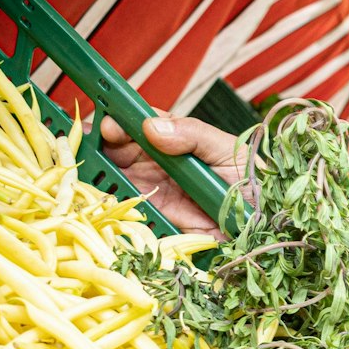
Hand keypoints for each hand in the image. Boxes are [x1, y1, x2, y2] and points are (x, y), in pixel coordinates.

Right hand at [95, 112, 248, 238]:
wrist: (267, 227)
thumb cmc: (253, 182)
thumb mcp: (227, 150)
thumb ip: (193, 135)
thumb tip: (151, 127)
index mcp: (178, 140)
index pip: (142, 124)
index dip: (123, 121)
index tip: (110, 125)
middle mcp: (161, 163)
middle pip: (121, 148)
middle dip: (102, 144)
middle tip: (90, 147)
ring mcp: (154, 190)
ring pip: (116, 175)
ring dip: (97, 171)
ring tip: (82, 169)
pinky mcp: (154, 218)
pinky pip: (125, 208)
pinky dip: (107, 202)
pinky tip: (94, 197)